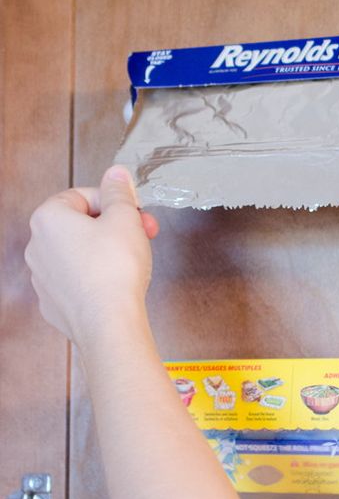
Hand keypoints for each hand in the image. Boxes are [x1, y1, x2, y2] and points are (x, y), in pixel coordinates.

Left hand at [25, 166, 158, 346]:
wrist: (108, 324)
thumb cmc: (114, 271)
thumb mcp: (125, 218)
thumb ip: (119, 191)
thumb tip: (116, 174)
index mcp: (49, 218)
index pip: (83, 195)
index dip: (115, 202)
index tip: (134, 212)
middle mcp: (37, 246)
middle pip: (80, 224)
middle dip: (114, 227)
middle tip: (142, 234)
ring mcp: (42, 277)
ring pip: (78, 253)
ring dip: (105, 251)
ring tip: (131, 262)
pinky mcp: (53, 303)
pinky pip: (76, 280)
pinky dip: (96, 278)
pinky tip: (116, 285)